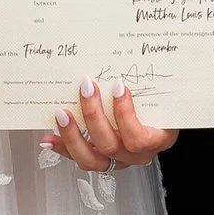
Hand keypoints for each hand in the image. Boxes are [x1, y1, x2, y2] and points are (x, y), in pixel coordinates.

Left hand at [51, 77, 177, 172]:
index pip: (138, 137)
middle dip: (93, 115)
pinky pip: (79, 158)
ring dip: (72, 135)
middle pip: (110, 145)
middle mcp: (135, 155)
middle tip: (86, 88)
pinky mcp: (100, 160)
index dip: (125, 114)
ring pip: (91, 158)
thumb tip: (131, 54)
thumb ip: (152, 85)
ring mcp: (116, 160)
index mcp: (156, 140)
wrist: (162, 122)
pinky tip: (49, 137)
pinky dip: (62, 148)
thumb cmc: (163, 109)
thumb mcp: (165, 98)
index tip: (119, 87)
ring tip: (61, 114)